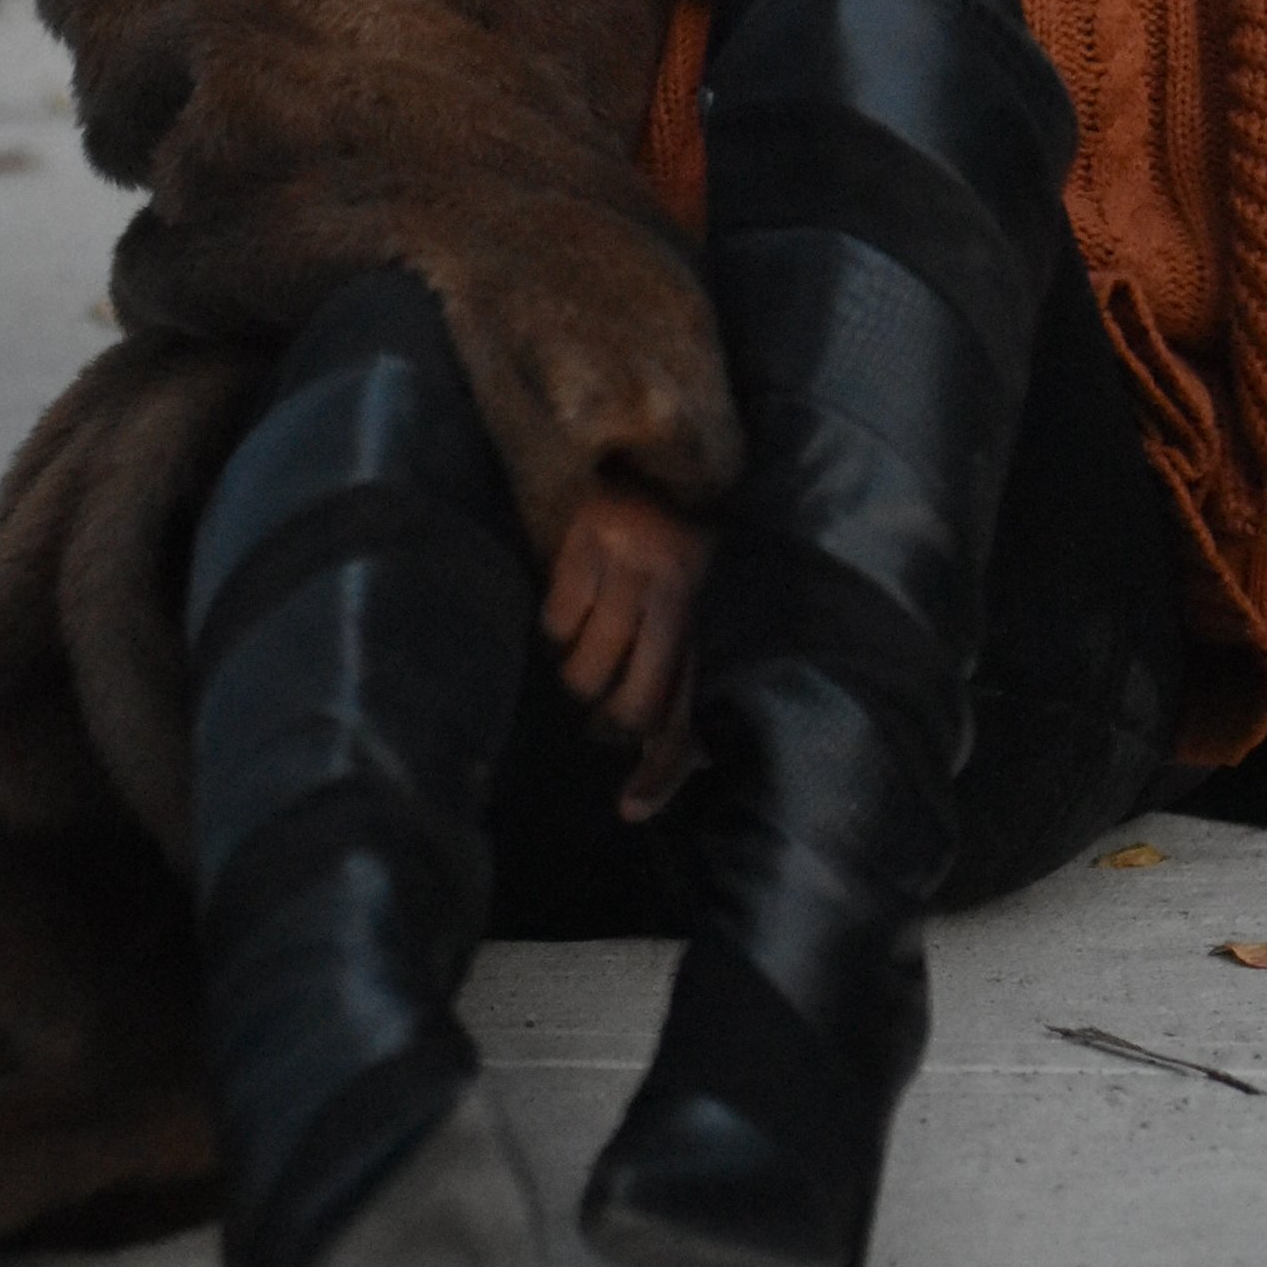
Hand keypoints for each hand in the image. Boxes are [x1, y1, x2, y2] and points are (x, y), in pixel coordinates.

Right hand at [541, 483, 710, 771]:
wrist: (662, 456)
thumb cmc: (684, 553)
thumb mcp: (698, 616)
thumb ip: (685, 688)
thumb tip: (677, 772)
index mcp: (709, 615)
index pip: (688, 709)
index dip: (662, 770)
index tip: (631, 810)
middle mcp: (676, 591)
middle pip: (634, 704)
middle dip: (612, 720)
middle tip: (602, 710)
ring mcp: (630, 563)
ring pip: (585, 671)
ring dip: (580, 672)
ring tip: (588, 650)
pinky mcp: (589, 536)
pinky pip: (557, 621)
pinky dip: (559, 626)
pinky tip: (576, 602)